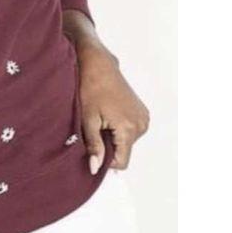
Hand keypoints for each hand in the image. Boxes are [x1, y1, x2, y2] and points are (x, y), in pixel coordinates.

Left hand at [76, 42, 149, 172]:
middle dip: (108, 146)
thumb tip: (95, 168)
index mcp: (129, 128)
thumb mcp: (88, 119)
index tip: (92, 150)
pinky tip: (108, 114)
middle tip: (93, 129)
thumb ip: (93, 145)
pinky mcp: (142, 111)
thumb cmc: (90, 88)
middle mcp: (141, 124)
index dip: (105, 161)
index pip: (122, 162)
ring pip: (127, 141)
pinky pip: (130, 130)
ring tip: (100, 119)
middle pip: (124, 151)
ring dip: (113, 137)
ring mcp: (143, 117)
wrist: (98, 64)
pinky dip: (119, 128)